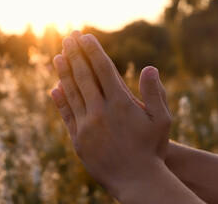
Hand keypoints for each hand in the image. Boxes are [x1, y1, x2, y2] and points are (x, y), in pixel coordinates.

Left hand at [51, 31, 173, 199]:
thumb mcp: (162, 119)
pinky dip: (60, 100)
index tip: (85, 37)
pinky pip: (67, 115)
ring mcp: (87, 125)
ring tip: (58, 56)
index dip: (92, 51)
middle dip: (75, 55)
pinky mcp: (78, 139)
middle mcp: (100, 110)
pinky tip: (54, 88)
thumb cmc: (153, 149)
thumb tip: (150, 67)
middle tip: (68, 38)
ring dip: (64, 73)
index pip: (102, 68)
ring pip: (72, 92)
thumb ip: (156, 93)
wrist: (137, 180)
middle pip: (84, 76)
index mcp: (120, 102)